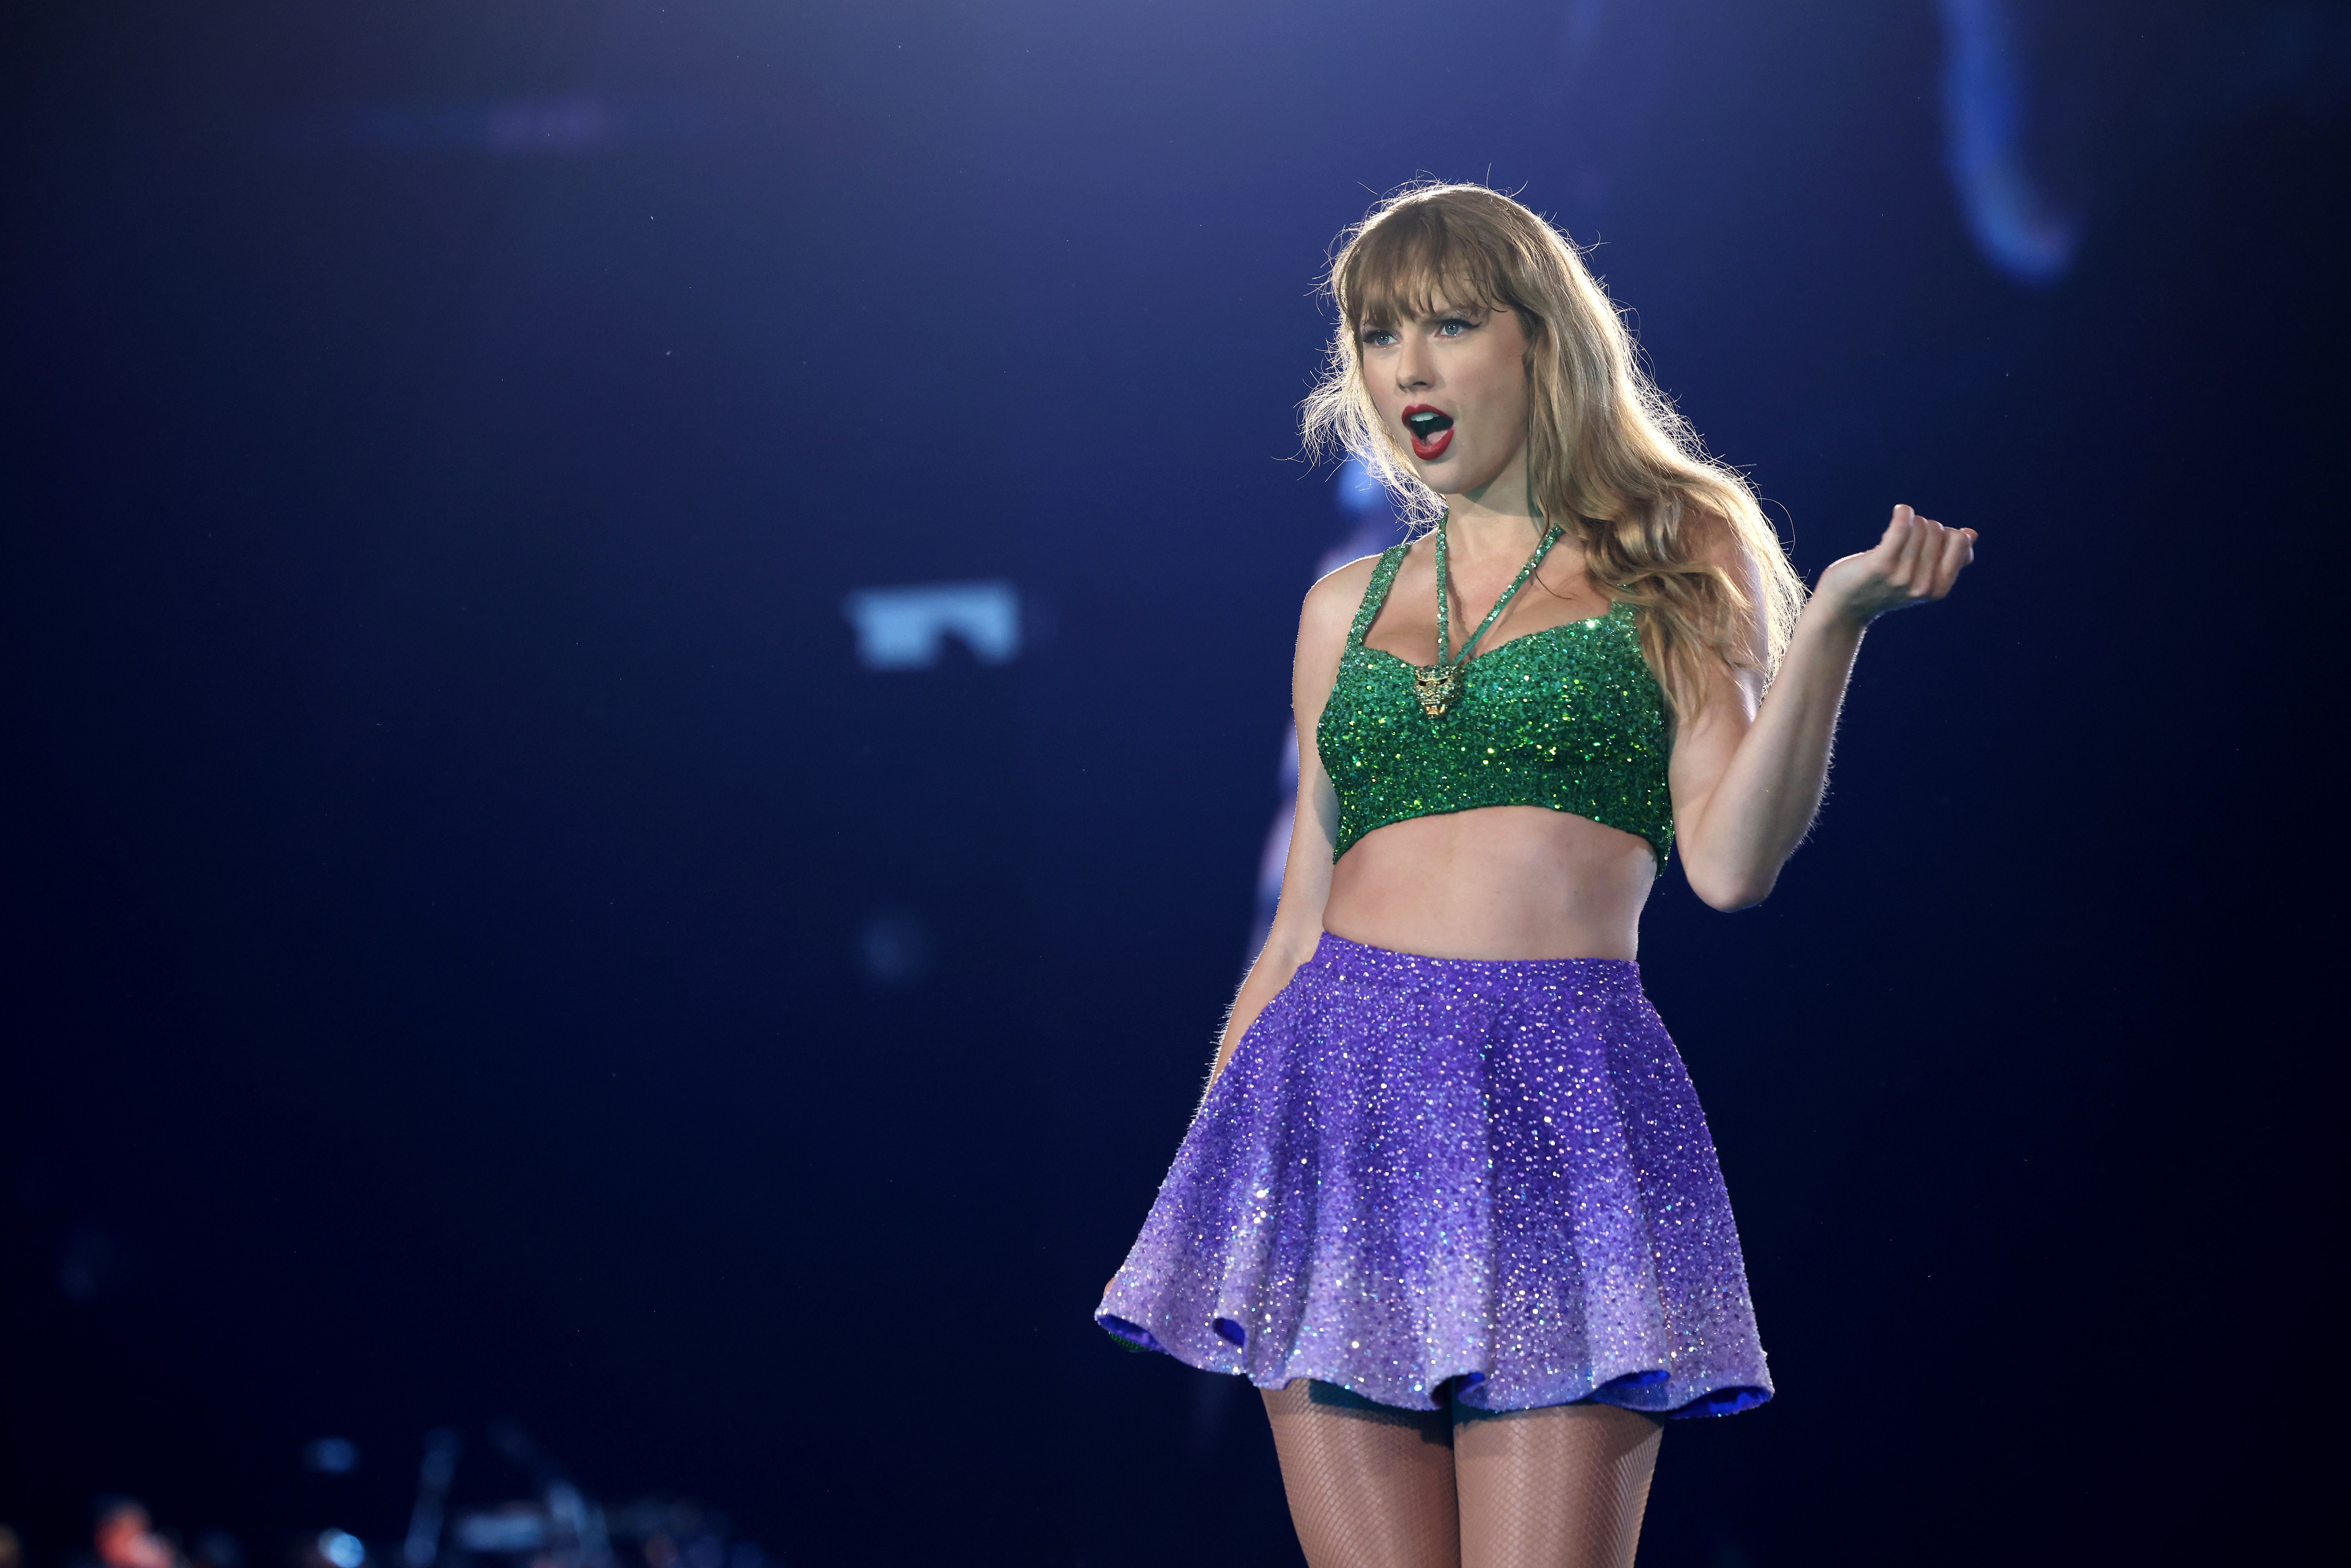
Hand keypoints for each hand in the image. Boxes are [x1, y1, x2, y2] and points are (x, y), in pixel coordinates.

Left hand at [1814, 505, 1975, 625]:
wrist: (1842, 607)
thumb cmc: (1881, 587)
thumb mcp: (1920, 578)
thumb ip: (1947, 559)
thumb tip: (1971, 533)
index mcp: (1939, 590)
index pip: (1960, 542)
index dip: (1945, 534)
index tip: (1925, 542)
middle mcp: (1924, 585)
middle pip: (1938, 530)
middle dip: (1921, 528)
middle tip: (1901, 544)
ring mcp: (1903, 576)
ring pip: (1920, 525)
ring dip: (1907, 524)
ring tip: (1892, 540)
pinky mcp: (1881, 565)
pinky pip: (1902, 527)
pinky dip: (1903, 513)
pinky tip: (1900, 510)